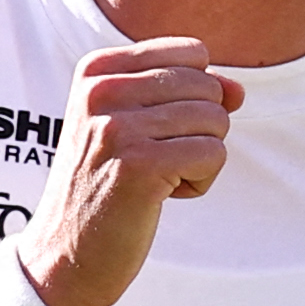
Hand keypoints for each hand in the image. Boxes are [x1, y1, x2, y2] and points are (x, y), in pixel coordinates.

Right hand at [18, 38, 245, 305]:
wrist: (65, 252)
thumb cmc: (107, 186)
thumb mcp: (137, 126)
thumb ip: (189, 96)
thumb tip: (239, 90)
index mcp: (98, 70)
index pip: (193, 54)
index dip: (196, 97)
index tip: (155, 131)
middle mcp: (102, 90)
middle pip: (209, 88)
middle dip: (201, 132)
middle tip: (156, 162)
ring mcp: (118, 126)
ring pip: (216, 121)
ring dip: (199, 160)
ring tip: (155, 179)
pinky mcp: (139, 165)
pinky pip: (214, 155)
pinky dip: (200, 182)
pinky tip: (161, 196)